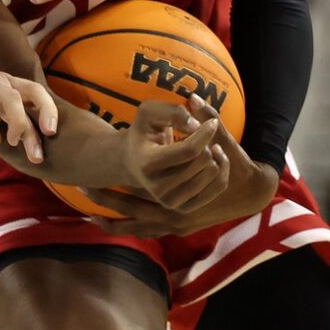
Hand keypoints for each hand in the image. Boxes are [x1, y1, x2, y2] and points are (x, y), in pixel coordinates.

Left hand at [0, 62, 60, 165]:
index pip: (10, 97)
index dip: (17, 120)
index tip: (12, 142)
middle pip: (31, 90)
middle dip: (45, 112)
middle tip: (50, 134)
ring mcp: (3, 86)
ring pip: (32, 101)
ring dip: (40, 125)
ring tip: (38, 156)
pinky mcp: (6, 96)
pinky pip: (25, 108)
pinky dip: (33, 125)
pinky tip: (35, 144)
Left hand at [87, 96, 275, 236]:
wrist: (251, 193)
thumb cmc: (235, 165)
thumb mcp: (223, 142)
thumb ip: (205, 119)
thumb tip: (191, 97)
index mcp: (180, 194)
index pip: (136, 190)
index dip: (112, 183)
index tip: (86, 175)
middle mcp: (174, 216)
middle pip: (127, 213)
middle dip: (102, 200)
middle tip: (78, 187)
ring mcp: (176, 225)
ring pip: (134, 228)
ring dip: (111, 222)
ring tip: (88, 213)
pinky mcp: (178, 227)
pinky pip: (146, 232)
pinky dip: (127, 228)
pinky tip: (109, 223)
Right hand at [100, 96, 228, 216]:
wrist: (133, 162)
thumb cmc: (145, 133)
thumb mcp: (150, 113)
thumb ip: (173, 112)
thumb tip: (196, 125)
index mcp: (147, 163)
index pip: (190, 150)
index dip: (206, 133)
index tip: (211, 123)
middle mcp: (158, 188)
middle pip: (204, 160)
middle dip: (206, 143)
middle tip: (197, 138)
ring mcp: (171, 202)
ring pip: (213, 172)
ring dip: (213, 155)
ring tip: (202, 149)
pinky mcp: (184, 208)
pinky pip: (218, 187)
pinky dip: (221, 169)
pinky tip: (212, 159)